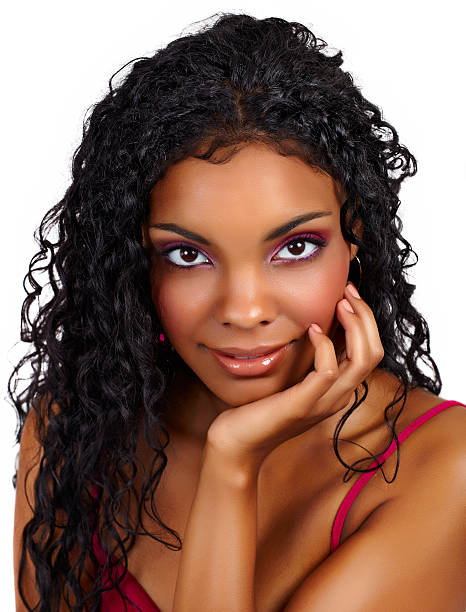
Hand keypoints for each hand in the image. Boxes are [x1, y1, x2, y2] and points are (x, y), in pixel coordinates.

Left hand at [205, 282, 383, 471]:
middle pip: (374, 353)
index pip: (372, 352)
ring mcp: (323, 402)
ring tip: (340, 303)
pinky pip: (327, 372)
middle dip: (366, 317)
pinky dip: (326, 346)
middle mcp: (338, 397)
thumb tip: (319, 322)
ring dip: (355, 326)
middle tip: (348, 291)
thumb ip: (310, 358)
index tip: (350, 293)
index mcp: (339, 389)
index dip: (366, 320)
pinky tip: (312, 330)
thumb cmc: (262, 406)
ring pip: (361, 361)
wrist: (237, 442)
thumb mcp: (293, 378)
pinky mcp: (302, 404)